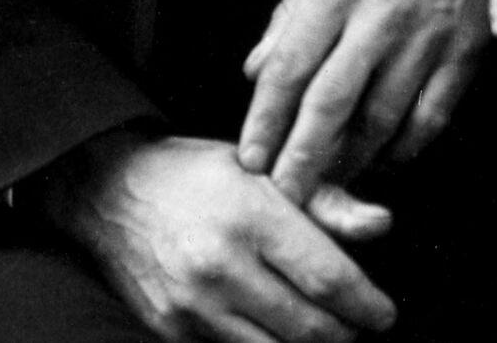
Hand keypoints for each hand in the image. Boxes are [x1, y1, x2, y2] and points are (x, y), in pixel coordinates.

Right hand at [37, 129, 395, 340]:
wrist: (112, 191)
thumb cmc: (200, 175)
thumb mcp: (265, 170)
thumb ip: (328, 202)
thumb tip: (383, 225)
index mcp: (252, 218)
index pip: (327, 277)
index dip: (366, 304)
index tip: (385, 314)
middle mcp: (221, 267)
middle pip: (306, 325)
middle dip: (345, 333)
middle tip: (364, 327)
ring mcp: (193, 305)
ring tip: (330, 334)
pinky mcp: (171, 330)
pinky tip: (282, 334)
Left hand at [235, 0, 488, 202]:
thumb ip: (292, 12)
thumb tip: (255, 69)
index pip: (289, 68)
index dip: (266, 119)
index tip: (251, 156)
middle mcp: (380, 18)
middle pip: (330, 104)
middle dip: (301, 159)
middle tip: (285, 194)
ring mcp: (426, 38)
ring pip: (381, 119)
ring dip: (351, 160)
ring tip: (330, 183)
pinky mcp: (465, 51)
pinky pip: (432, 115)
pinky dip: (407, 146)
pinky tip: (389, 158)